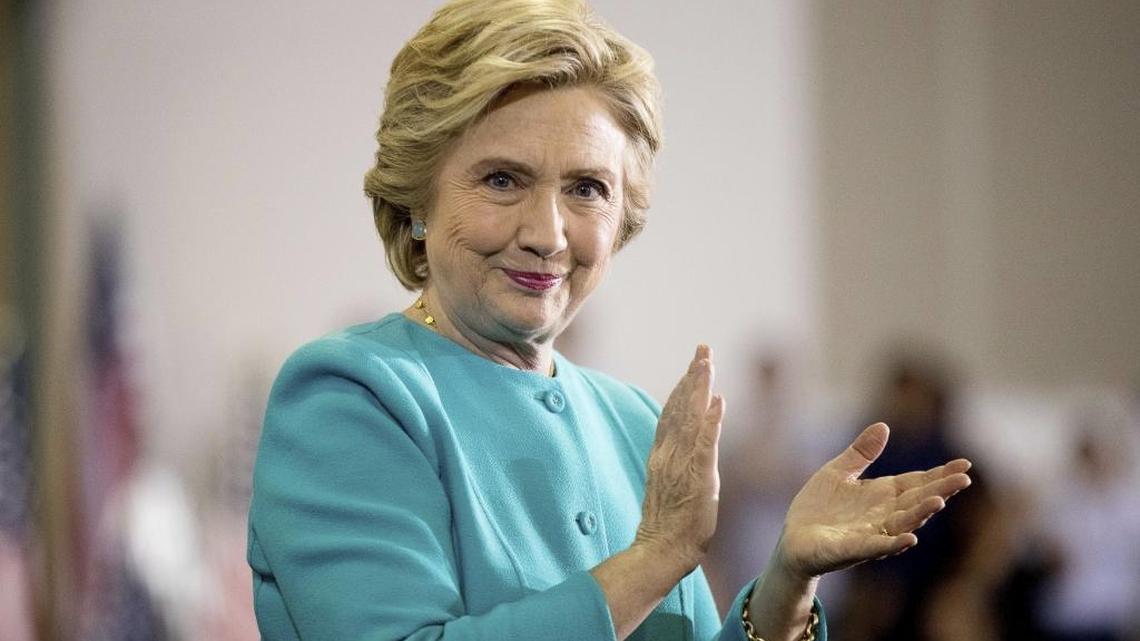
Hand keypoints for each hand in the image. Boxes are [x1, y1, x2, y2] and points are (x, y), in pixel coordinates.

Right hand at [634, 345, 725, 572]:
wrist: (662, 549)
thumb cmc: (672, 522)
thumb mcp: (675, 481)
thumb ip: (681, 456)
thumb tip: (695, 433)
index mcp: (663, 453)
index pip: (673, 411)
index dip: (684, 385)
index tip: (695, 361)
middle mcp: (669, 453)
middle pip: (680, 407)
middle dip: (693, 376)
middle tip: (703, 348)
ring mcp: (682, 464)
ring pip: (690, 418)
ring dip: (699, 388)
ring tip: (707, 362)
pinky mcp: (697, 478)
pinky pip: (704, 445)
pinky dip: (711, 422)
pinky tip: (718, 401)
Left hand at [774, 423, 971, 579]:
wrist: (794, 540)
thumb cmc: (819, 507)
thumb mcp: (839, 471)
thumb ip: (861, 452)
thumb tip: (884, 425)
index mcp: (882, 495)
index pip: (917, 482)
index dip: (940, 474)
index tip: (965, 464)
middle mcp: (884, 515)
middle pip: (917, 501)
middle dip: (940, 490)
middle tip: (964, 479)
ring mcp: (871, 534)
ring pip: (903, 523)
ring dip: (921, 513)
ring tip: (940, 501)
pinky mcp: (852, 549)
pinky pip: (877, 546)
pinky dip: (894, 543)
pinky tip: (910, 539)